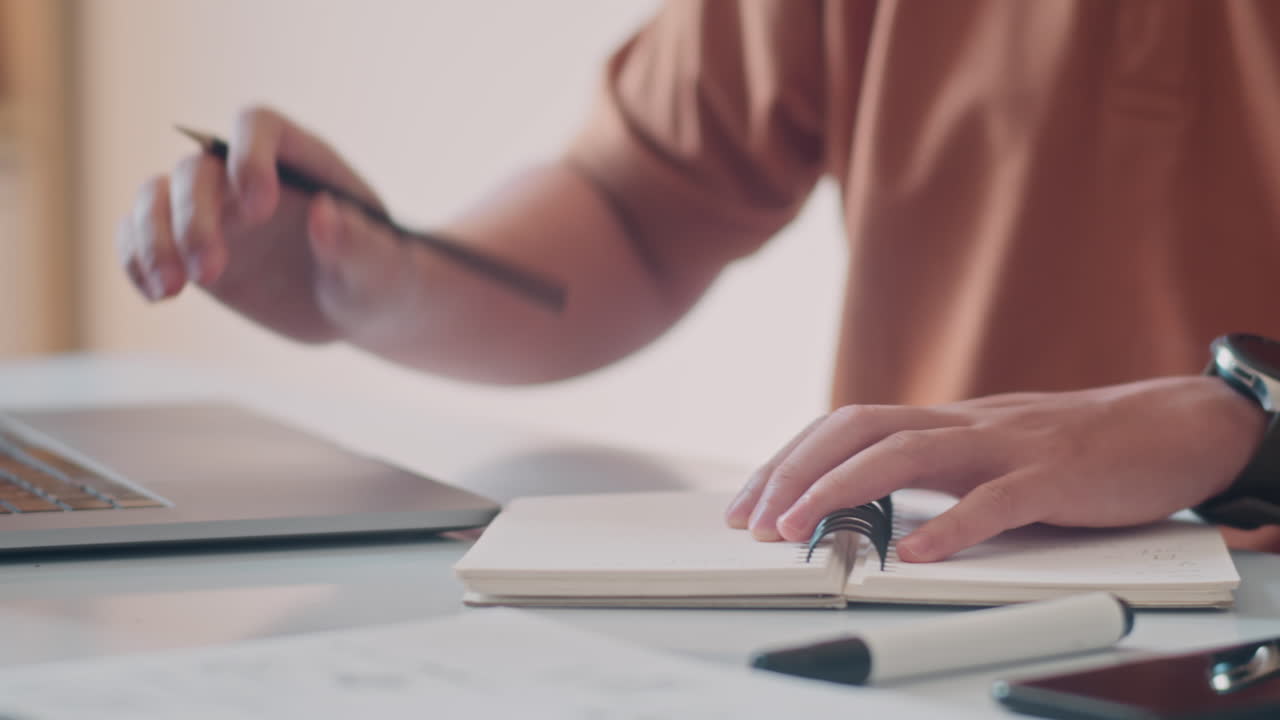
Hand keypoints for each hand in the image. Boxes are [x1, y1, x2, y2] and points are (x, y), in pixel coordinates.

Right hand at [116, 106, 417, 344]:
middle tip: (211, 274)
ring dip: (151, 239)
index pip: (258, 126)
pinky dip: (135, 259)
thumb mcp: (383, 269)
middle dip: (193, 218)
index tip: (260, 208)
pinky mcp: (190, 244)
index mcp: (301, 158)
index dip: (249, 156)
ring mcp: (215, 208)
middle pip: (197, 169)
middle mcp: (247, 174)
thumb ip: (360, 245)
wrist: (360, 305)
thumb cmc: (382, 277)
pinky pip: (140, 238)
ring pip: (155, 197)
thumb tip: (324, 216)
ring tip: (172, 290)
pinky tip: (156, 295)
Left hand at [726, 376, 1265, 561]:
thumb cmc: (1071, 448)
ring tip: (802, 531)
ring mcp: (1007, 445)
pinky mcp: (1056, 475)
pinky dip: (955, 526)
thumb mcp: (985, 454)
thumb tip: (862, 503)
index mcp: (942, 423)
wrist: (1167, 426)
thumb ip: (932, 472)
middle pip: (858, 430)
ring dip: (845, 491)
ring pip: (910, 454)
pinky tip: (921, 554)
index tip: (747, 505)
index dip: (790, 462)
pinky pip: (999, 501)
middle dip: (797, 474)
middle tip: (756, 522)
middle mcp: (962, 425)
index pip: (844, 428)